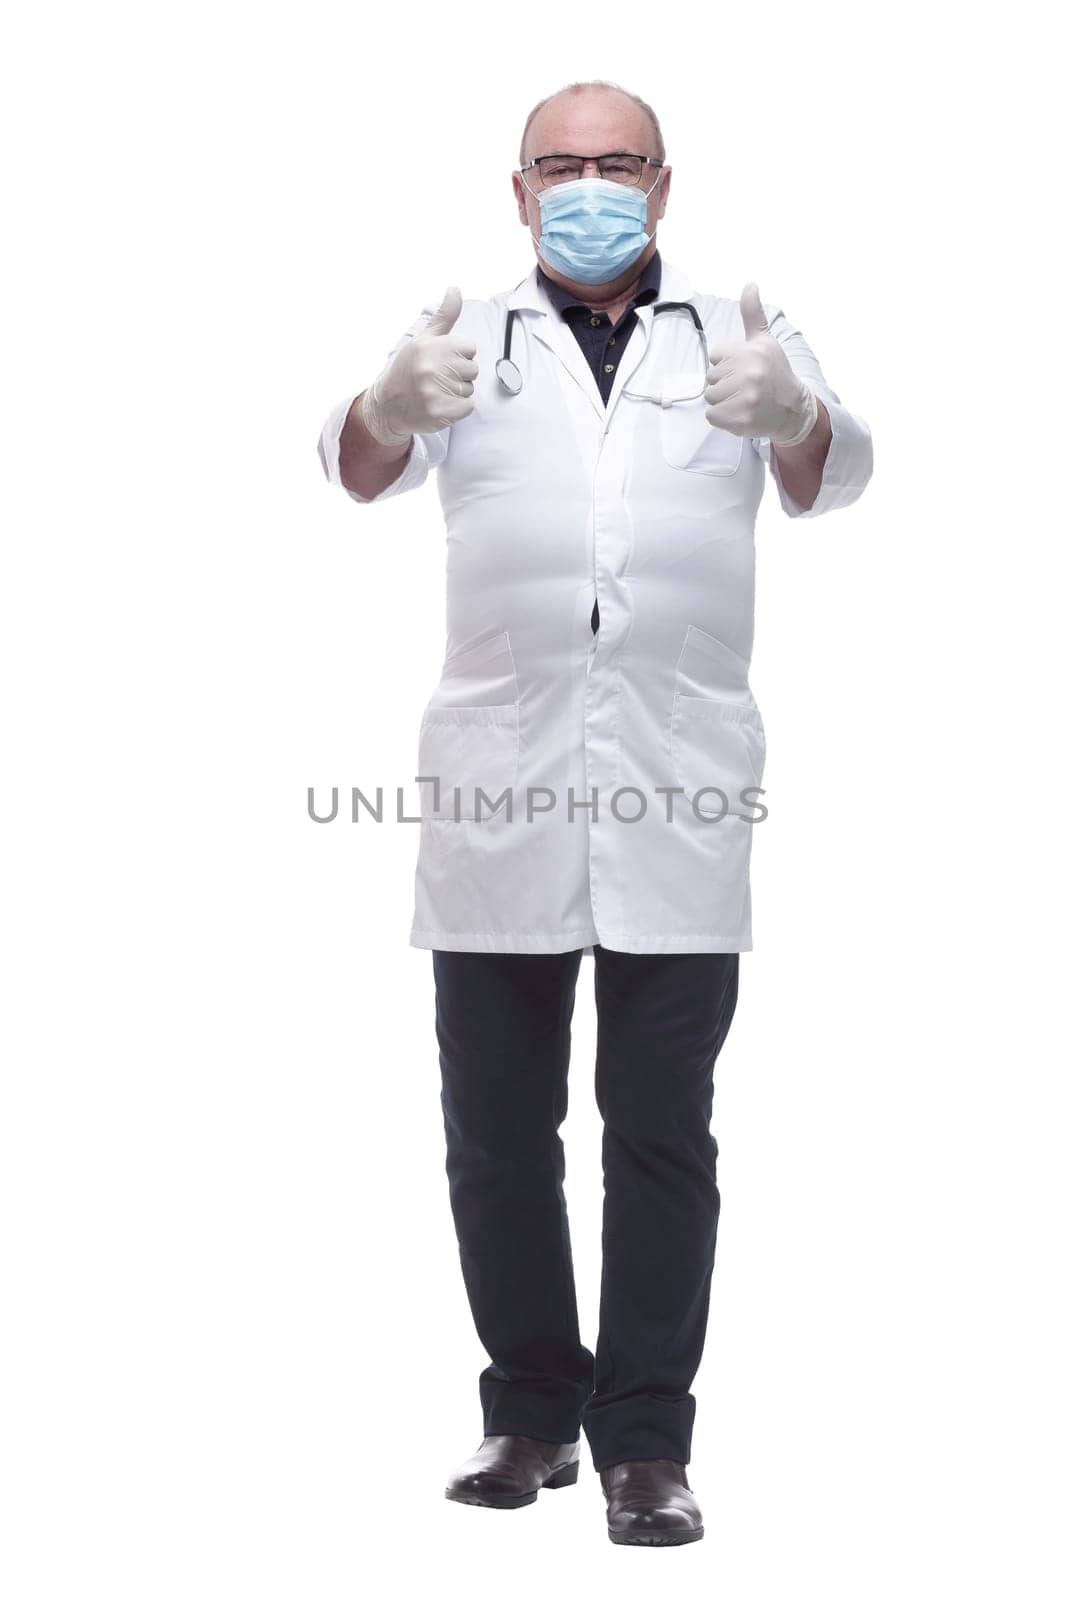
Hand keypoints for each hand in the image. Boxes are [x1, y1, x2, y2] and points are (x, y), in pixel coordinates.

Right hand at [359, 286, 478, 446]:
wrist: (387, 407)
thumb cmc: (408, 370)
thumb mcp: (423, 339)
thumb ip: (444, 316)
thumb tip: (455, 288)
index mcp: (429, 346)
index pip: (469, 348)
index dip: (459, 356)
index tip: (441, 361)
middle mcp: (430, 367)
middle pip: (472, 369)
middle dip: (459, 374)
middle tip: (437, 378)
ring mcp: (433, 391)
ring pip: (469, 388)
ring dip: (457, 392)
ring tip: (436, 391)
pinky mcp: (439, 413)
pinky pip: (467, 406)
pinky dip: (458, 408)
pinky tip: (440, 404)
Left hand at [704, 282, 817, 447]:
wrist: (793, 409)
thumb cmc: (775, 372)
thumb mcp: (765, 341)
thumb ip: (753, 314)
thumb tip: (750, 284)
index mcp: (753, 351)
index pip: (716, 355)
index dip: (727, 364)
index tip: (746, 369)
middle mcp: (751, 373)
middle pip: (711, 377)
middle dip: (724, 383)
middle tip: (747, 387)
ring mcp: (746, 398)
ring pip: (710, 396)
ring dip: (722, 401)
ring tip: (743, 399)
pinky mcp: (740, 420)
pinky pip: (712, 416)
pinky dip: (722, 417)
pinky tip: (740, 412)